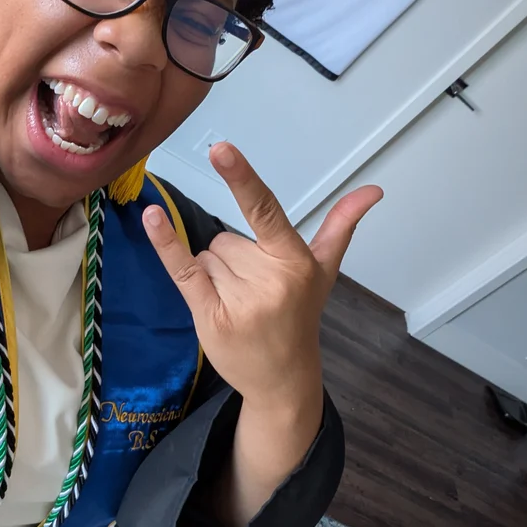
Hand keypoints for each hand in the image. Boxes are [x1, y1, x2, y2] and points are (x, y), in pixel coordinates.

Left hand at [143, 142, 382, 409]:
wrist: (282, 378)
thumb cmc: (299, 318)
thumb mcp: (324, 272)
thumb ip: (340, 227)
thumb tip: (374, 190)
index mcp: (295, 261)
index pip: (264, 211)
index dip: (242, 178)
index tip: (221, 148)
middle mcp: (268, 279)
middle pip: (224, 240)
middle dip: (232, 262)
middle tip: (254, 293)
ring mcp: (238, 300)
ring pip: (205, 257)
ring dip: (214, 276)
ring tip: (239, 304)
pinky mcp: (209, 315)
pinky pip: (182, 269)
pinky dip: (166, 243)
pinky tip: (152, 218)